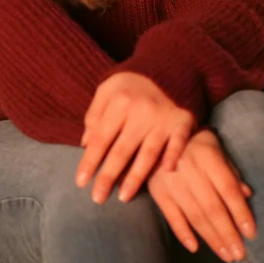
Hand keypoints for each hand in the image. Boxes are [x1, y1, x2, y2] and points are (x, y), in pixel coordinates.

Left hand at [75, 72, 194, 203]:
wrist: (168, 63)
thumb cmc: (132, 81)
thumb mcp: (107, 89)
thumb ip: (95, 114)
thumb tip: (86, 144)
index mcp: (119, 102)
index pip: (101, 138)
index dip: (90, 162)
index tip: (80, 183)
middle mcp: (141, 112)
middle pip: (122, 150)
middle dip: (108, 177)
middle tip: (97, 199)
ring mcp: (163, 118)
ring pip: (148, 153)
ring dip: (136, 177)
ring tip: (123, 197)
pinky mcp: (183, 120)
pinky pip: (178, 142)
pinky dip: (173, 155)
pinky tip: (166, 172)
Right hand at [145, 128, 256, 262]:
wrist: (158, 130)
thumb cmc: (195, 141)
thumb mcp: (216, 147)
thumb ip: (231, 171)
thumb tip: (247, 195)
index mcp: (208, 157)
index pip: (228, 189)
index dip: (241, 212)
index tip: (251, 233)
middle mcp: (190, 169)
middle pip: (212, 207)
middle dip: (228, 233)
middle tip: (239, 254)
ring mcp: (172, 181)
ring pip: (194, 215)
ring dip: (211, 238)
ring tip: (225, 255)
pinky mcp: (158, 190)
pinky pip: (171, 215)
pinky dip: (182, 233)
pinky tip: (195, 247)